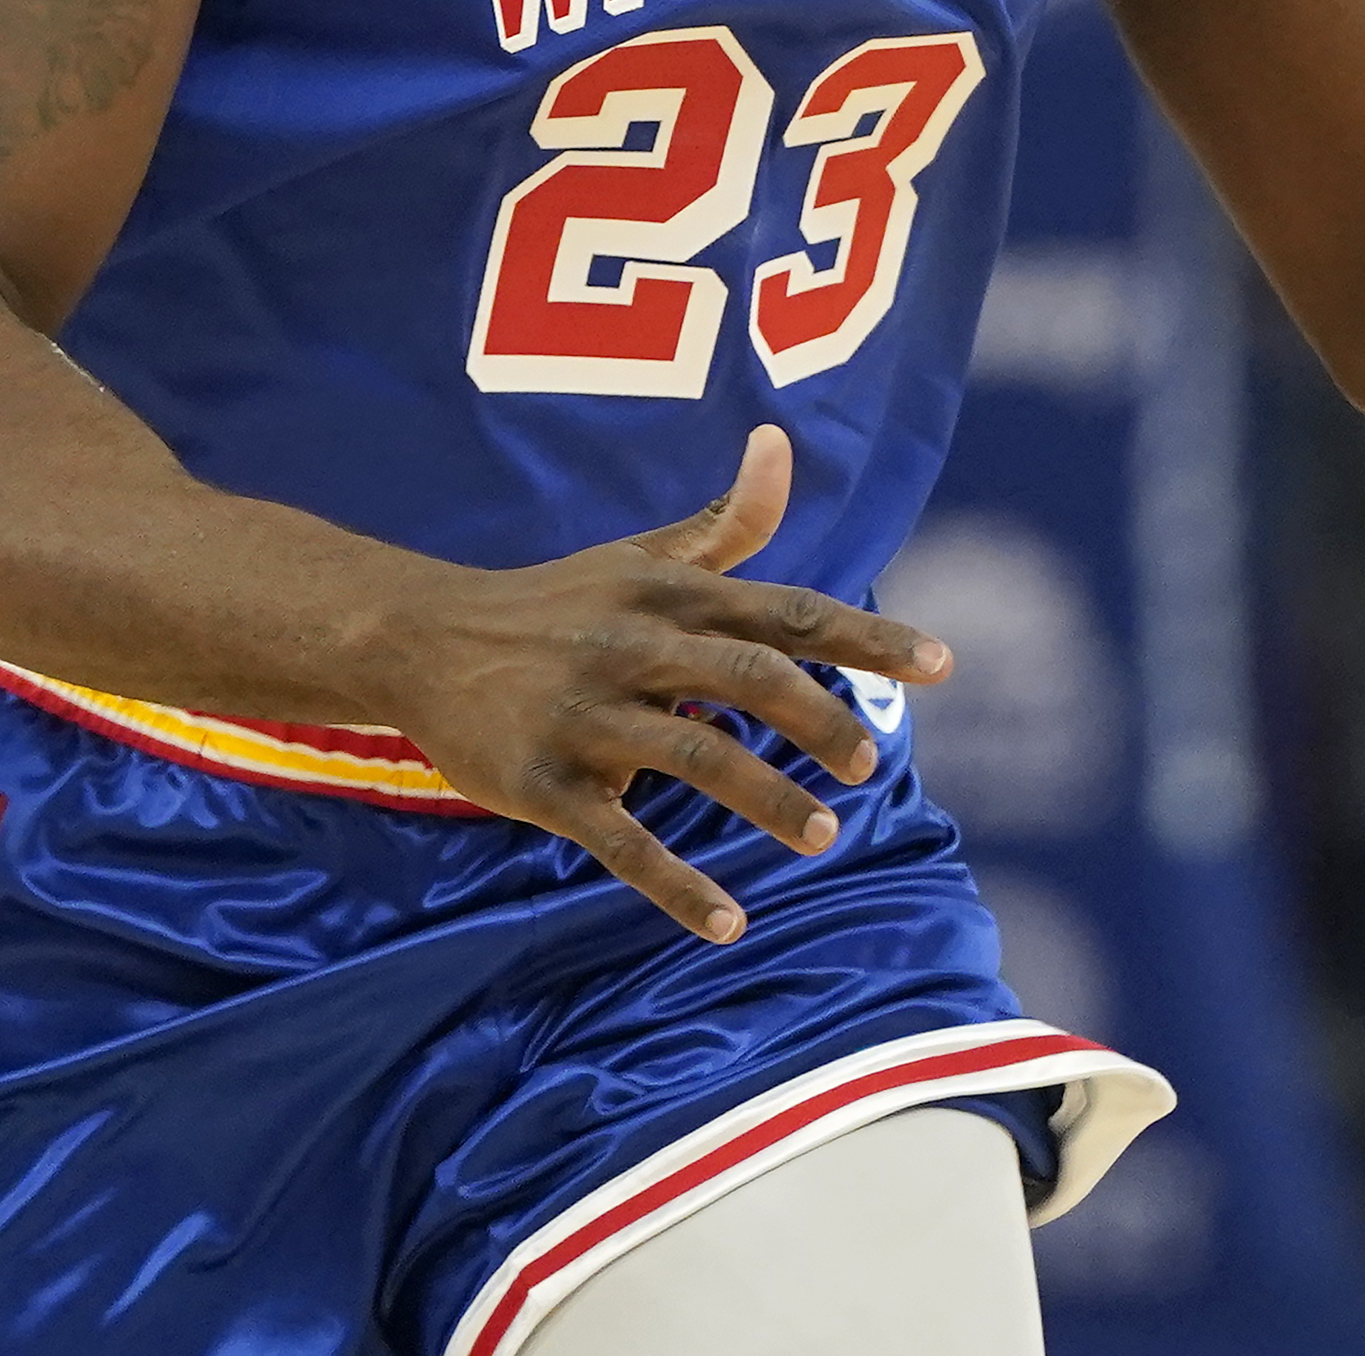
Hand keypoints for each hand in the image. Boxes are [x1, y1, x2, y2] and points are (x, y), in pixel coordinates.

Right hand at [370, 425, 950, 942]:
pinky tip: (728, 921)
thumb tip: (780, 443)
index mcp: (672, 594)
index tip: (942, 665)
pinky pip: (620, 840)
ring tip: (821, 837)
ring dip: (765, 798)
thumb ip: (724, 523)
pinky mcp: (544, 781)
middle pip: (749, 675)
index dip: (868, 637)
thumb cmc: (555, 601)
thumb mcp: (639, 557)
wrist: (422, 637)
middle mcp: (637, 645)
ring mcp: (589, 715)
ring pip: (695, 755)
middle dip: (819, 719)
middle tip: (869, 765)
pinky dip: (675, 884)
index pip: (789, 610)